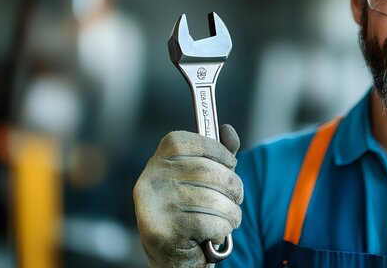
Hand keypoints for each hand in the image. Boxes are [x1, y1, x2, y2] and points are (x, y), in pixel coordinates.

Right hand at [133, 124, 242, 267]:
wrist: (174, 259)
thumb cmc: (194, 212)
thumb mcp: (205, 180)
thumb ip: (217, 155)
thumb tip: (228, 131)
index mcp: (158, 161)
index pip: (191, 140)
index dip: (218, 150)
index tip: (230, 164)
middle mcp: (150, 180)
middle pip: (208, 171)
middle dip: (233, 186)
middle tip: (236, 198)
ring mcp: (154, 206)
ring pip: (213, 199)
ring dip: (232, 212)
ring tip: (229, 219)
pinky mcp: (162, 233)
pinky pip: (210, 223)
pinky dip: (222, 229)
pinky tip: (215, 234)